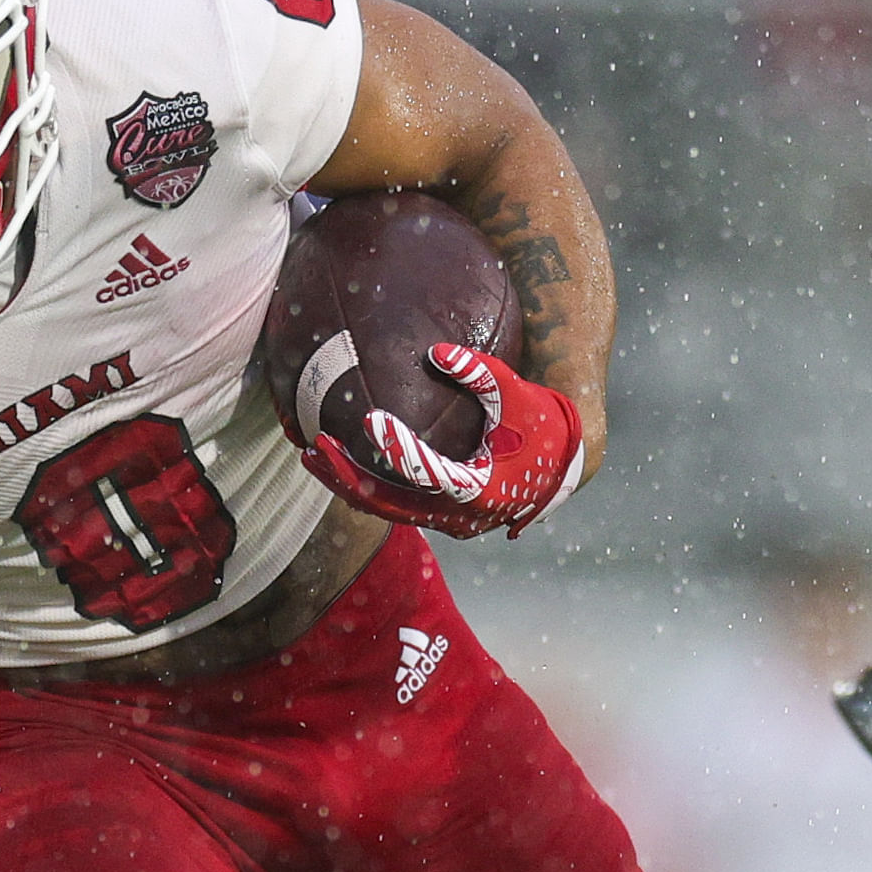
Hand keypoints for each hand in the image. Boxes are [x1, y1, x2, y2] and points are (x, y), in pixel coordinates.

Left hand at [296, 343, 585, 538]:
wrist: (560, 465)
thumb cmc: (539, 423)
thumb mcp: (516, 392)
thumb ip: (479, 371)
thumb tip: (435, 350)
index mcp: (481, 489)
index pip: (430, 474)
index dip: (398, 448)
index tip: (369, 418)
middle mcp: (459, 516)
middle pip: (390, 504)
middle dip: (348, 476)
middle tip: (315, 446)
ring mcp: (446, 521)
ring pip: (384, 511)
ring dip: (346, 485)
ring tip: (311, 455)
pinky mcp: (438, 515)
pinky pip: (393, 506)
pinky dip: (363, 486)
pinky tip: (336, 462)